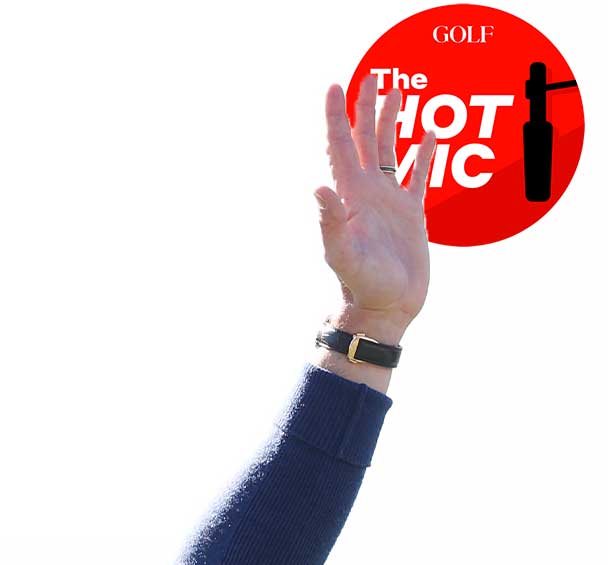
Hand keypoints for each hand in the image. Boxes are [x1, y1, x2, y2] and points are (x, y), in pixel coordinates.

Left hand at [315, 73, 435, 337]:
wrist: (384, 307)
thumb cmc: (360, 283)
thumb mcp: (342, 252)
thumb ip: (331, 221)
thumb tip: (318, 188)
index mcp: (349, 194)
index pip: (339, 145)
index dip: (336, 116)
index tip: (336, 86)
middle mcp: (367, 191)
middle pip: (365, 138)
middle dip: (366, 107)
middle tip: (371, 74)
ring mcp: (388, 200)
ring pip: (390, 150)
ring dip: (392, 122)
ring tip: (397, 92)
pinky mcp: (411, 213)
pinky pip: (418, 175)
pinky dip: (424, 154)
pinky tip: (428, 134)